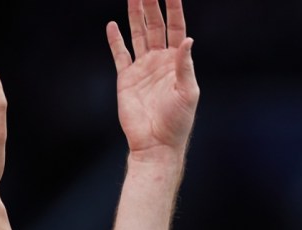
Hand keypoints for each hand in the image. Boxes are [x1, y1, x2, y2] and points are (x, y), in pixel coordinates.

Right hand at [108, 0, 198, 158]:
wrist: (156, 143)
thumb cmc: (177, 121)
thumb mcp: (188, 93)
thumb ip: (185, 66)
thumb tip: (188, 40)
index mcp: (177, 63)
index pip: (176, 29)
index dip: (174, 10)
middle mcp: (160, 62)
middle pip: (155, 26)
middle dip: (151, 5)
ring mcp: (142, 68)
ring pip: (138, 34)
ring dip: (135, 15)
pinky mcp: (126, 78)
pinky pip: (120, 54)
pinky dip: (116, 40)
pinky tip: (113, 25)